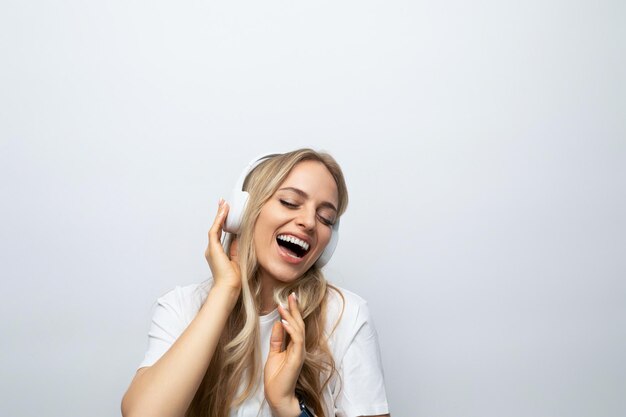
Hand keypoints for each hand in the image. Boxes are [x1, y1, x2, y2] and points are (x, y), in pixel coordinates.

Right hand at [205, 199, 240, 292]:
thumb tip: (240, 235)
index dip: (223, 221)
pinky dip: (219, 220)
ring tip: (224, 204)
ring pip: (215, 227)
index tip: (227, 211)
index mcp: (217, 252)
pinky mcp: (212, 249)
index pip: (220, 232)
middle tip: (224, 203)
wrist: (229, 286)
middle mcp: (212, 249)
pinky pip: (214, 231)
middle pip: (216, 227)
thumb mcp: (238, 257)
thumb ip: (236, 247)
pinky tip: (223, 212)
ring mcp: (211, 249)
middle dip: (219, 214)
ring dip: (219, 215)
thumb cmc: (234, 277)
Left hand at [264, 293, 304, 416]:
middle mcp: (299, 347)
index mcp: (293, 346)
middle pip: (299, 324)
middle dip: (295, 309)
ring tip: (283, 306)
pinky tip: (283, 322)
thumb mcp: (274, 353)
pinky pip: (296, 340)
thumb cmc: (276, 378)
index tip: (287, 299)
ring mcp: (299, 352)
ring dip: (291, 317)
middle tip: (291, 295)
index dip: (292, 312)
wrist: (277, 396)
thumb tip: (277, 323)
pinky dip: (290, 330)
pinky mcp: (297, 358)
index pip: (294, 325)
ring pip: (298, 330)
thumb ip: (277, 339)